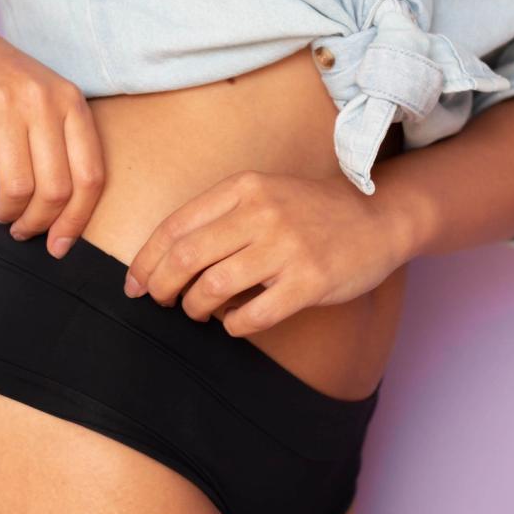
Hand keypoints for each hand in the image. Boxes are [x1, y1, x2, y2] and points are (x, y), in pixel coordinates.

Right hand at [0, 16, 104, 256]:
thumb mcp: (40, 94)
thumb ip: (59, 141)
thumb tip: (68, 214)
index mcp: (69, 99)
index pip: (90, 176)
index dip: (77, 220)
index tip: (61, 245)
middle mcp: (41, 100)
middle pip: (56, 190)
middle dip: (39, 223)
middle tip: (23, 230)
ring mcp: (1, 106)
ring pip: (18, 190)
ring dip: (8, 213)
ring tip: (1, 211)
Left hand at [122, 169, 413, 336]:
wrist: (378, 217)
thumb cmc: (310, 212)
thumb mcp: (262, 195)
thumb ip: (218, 218)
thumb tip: (163, 260)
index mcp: (243, 188)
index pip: (174, 227)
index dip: (146, 261)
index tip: (135, 283)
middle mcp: (262, 213)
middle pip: (185, 257)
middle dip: (161, 286)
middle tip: (160, 301)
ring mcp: (287, 248)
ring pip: (213, 287)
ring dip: (194, 308)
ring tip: (197, 311)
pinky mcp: (309, 282)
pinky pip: (253, 315)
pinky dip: (233, 325)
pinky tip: (233, 323)